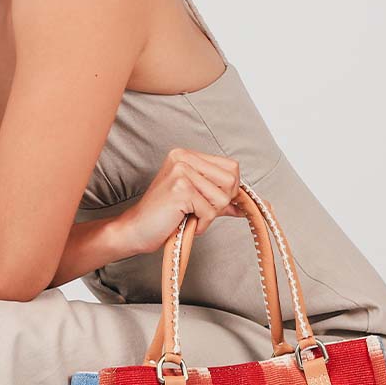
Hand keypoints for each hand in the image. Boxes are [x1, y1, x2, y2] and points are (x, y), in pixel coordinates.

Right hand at [117, 147, 245, 254]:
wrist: (137, 230)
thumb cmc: (165, 216)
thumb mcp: (198, 201)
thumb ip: (222, 198)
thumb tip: (248, 205)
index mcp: (187, 155)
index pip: (232, 167)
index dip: (230, 189)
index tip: (214, 202)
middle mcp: (183, 158)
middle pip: (231, 180)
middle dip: (221, 202)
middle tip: (199, 210)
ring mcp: (181, 171)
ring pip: (222, 197)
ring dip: (210, 215)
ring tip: (190, 215)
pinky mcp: (180, 189)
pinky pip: (210, 211)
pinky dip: (202, 224)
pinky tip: (185, 221)